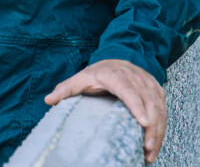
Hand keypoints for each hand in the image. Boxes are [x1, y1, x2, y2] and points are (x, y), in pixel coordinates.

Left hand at [44, 59, 165, 163]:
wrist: (117, 58)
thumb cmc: (98, 72)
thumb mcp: (80, 78)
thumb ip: (65, 89)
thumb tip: (48, 100)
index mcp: (116, 75)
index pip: (129, 90)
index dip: (137, 106)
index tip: (143, 123)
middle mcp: (136, 78)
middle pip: (149, 103)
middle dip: (151, 128)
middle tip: (146, 149)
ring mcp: (149, 84)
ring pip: (159, 108)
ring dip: (158, 131)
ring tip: (150, 152)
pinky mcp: (157, 91)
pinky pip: (163, 110)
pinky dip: (162, 128)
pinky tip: (155, 143)